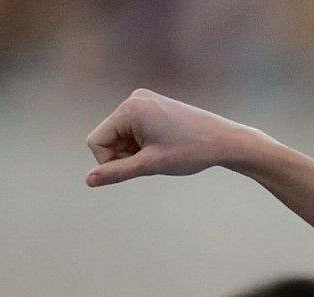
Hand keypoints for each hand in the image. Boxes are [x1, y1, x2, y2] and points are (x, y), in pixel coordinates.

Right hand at [85, 90, 254, 186]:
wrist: (225, 140)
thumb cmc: (190, 153)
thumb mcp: (151, 165)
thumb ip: (117, 172)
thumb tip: (88, 181)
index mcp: (129, 109)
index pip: (96, 141)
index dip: (110, 162)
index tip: (137, 169)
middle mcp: (133, 98)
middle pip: (108, 137)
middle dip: (125, 154)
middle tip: (155, 160)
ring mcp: (143, 99)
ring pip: (121, 134)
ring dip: (135, 150)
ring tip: (162, 152)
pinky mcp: (152, 104)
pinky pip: (134, 128)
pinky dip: (143, 142)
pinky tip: (164, 145)